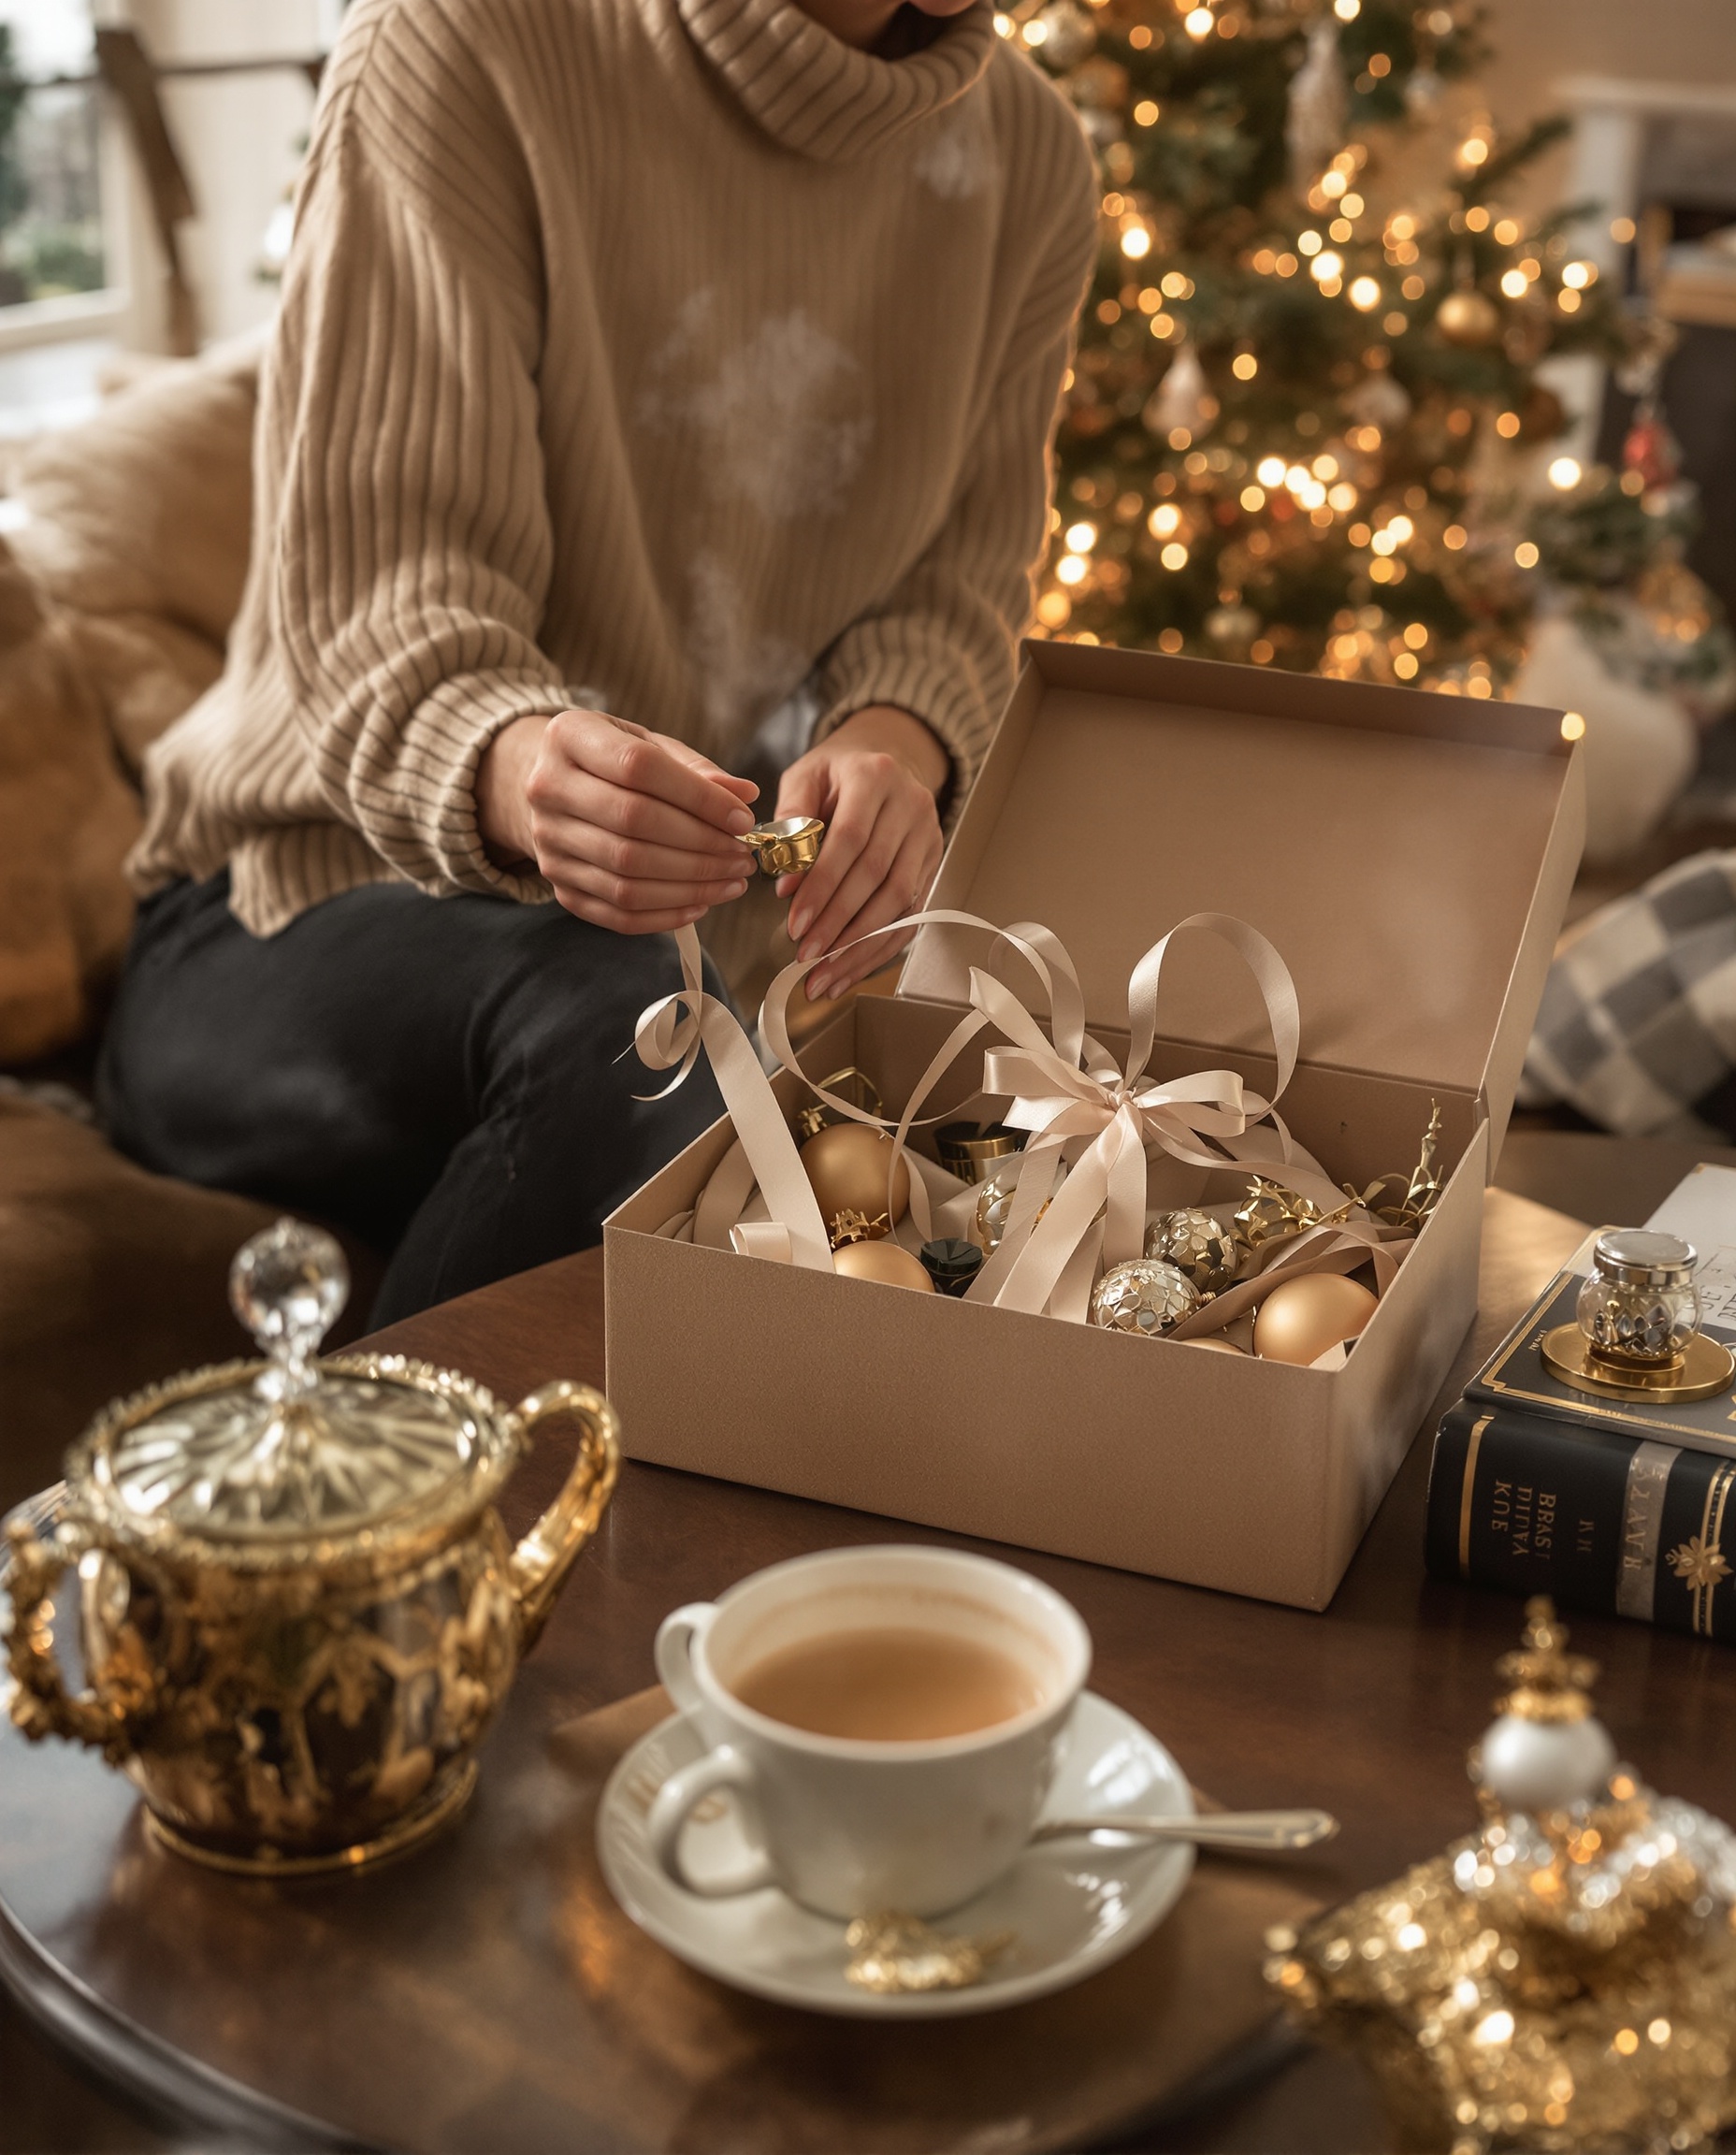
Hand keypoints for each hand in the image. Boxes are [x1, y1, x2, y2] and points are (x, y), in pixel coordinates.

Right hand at [476, 709, 758, 933]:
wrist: (556, 789)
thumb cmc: (613, 762)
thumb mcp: (649, 746)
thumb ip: (696, 769)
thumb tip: (744, 795)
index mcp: (569, 737)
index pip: (639, 767)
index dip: (698, 797)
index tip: (742, 819)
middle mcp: (547, 788)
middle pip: (633, 822)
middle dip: (701, 844)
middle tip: (742, 856)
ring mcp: (548, 842)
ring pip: (627, 873)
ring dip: (691, 883)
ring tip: (732, 880)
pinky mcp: (558, 884)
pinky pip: (617, 911)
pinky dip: (666, 914)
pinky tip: (701, 903)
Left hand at [776, 706, 947, 1000]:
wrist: (886, 758)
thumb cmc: (836, 774)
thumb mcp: (804, 778)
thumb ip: (791, 821)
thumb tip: (788, 885)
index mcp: (874, 777)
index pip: (849, 839)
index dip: (823, 886)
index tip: (796, 923)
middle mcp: (910, 806)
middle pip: (877, 875)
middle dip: (839, 923)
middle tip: (807, 956)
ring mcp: (928, 836)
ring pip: (899, 901)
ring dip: (860, 944)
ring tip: (824, 975)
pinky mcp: (933, 864)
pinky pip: (910, 914)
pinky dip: (879, 947)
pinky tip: (849, 969)